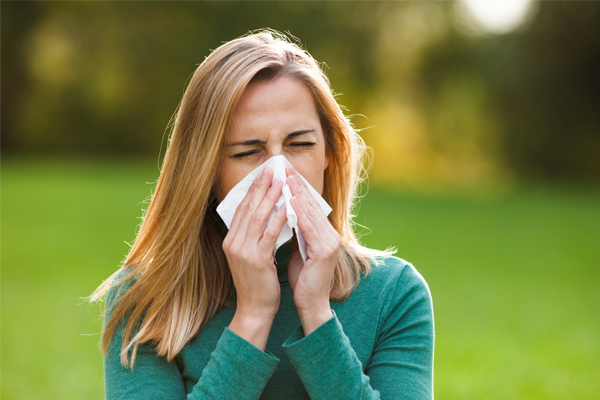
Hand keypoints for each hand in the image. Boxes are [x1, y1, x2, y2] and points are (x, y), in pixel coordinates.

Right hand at [223, 167, 288, 349]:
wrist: (255, 308)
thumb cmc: (257, 282)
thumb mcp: (250, 256)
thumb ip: (253, 236)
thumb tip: (265, 214)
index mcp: (230, 241)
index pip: (241, 209)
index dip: (252, 190)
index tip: (263, 175)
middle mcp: (233, 243)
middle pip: (248, 208)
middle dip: (261, 188)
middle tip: (272, 170)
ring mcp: (243, 251)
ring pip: (258, 217)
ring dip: (271, 197)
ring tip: (281, 183)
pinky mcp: (257, 260)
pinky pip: (269, 233)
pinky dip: (279, 218)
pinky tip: (288, 207)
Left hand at [285, 165, 339, 334]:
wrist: (311, 304)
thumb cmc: (303, 279)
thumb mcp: (298, 249)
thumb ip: (296, 232)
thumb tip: (283, 213)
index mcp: (325, 234)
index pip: (311, 206)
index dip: (298, 189)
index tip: (285, 173)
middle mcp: (331, 235)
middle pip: (313, 204)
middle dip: (297, 185)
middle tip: (285, 168)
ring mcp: (330, 242)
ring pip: (311, 212)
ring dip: (298, 194)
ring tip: (286, 178)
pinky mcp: (325, 251)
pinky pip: (309, 227)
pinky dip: (299, 213)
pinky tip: (290, 201)